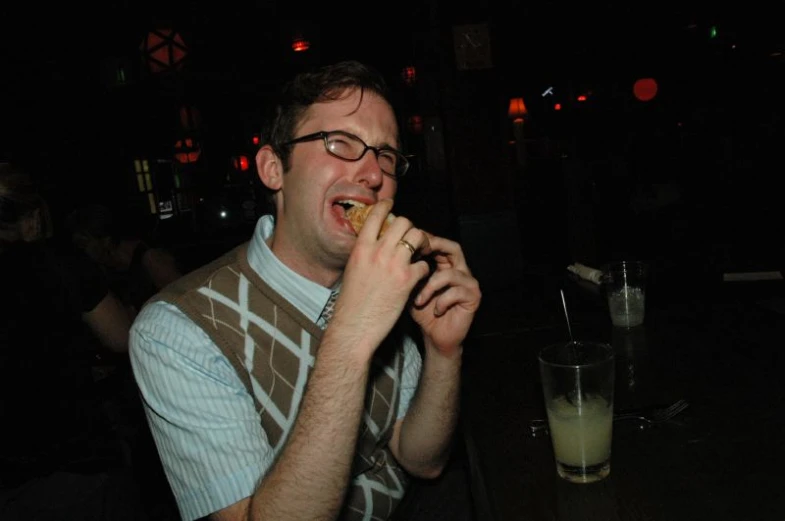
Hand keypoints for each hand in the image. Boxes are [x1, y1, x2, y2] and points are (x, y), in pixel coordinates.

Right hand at [330, 200, 431, 358]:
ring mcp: (394, 265)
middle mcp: (378, 252)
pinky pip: (424, 265)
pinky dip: (423, 270)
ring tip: (420, 252)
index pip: (376, 215)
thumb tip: (373, 243)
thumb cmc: (351, 303)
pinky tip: (419, 277)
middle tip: (412, 238)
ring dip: (421, 244)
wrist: (354, 326)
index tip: (391, 206)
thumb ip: (364, 253)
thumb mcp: (352, 270)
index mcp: (361, 248)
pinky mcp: (407, 281)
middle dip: (410, 228)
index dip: (386, 206)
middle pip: (403, 222)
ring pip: (417, 237)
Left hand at [409, 235, 480, 356]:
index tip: (409, 243)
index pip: (440, 244)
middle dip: (435, 249)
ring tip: (419, 300)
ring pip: (450, 274)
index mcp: (446, 265)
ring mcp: (469, 283)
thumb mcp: (412, 287)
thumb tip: (396, 252)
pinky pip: (456, 292)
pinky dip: (442, 301)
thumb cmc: (422, 311)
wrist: (434, 337)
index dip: (426, 240)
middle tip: (418, 254)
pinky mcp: (474, 298)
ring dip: (431, 286)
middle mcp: (460, 271)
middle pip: (454, 248)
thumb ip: (409, 270)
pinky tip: (435, 311)